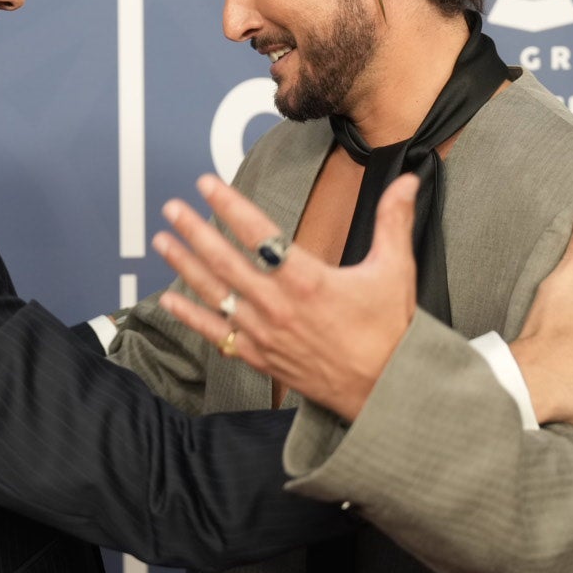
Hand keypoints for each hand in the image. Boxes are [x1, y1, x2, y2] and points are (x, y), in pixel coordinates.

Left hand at [150, 173, 419, 421]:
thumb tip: (409, 179)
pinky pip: (217, 334)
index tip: (207, 184)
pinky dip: (191, 317)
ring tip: (163, 241)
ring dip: (185, 266)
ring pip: (215, 294)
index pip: (259, 233)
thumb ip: (394, 220)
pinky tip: (169, 300)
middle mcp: (278, 306)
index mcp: (307, 280)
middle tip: (173, 208)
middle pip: (225, 262)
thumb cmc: (390, 333)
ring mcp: (265, 334)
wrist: (385, 393)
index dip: (230, 205)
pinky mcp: (261, 357)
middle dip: (195, 231)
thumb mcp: (396, 270)